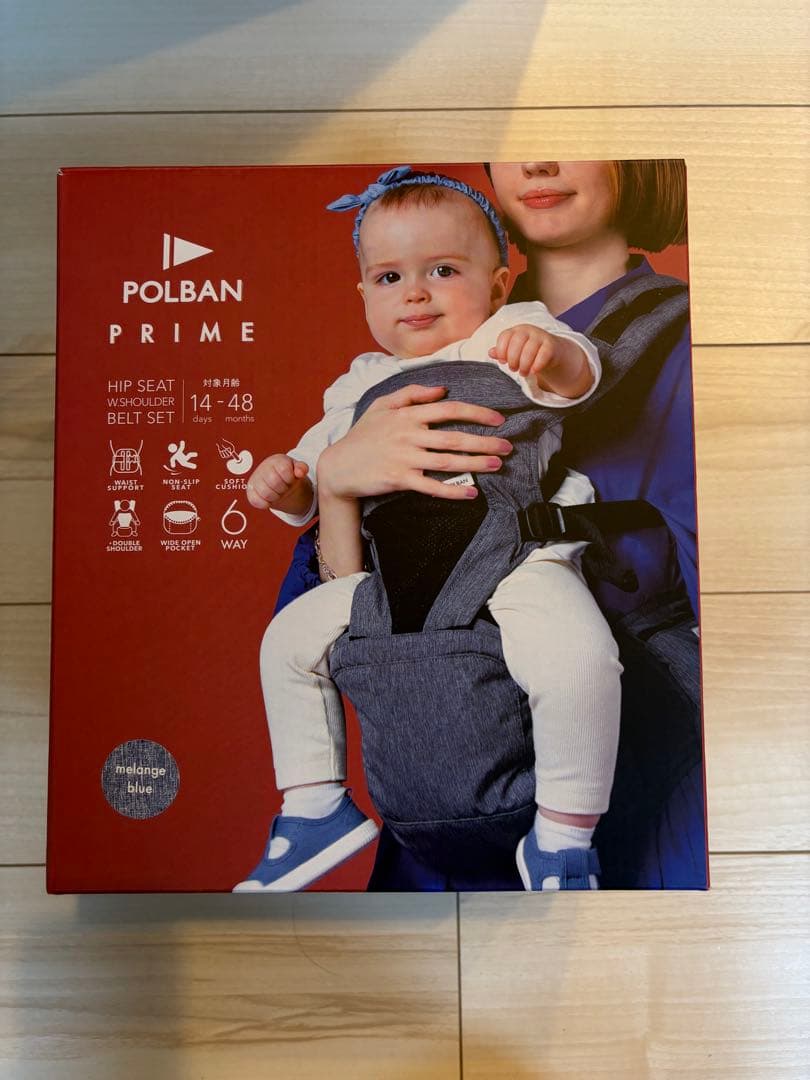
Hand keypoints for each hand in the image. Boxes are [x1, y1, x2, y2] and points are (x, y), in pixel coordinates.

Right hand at [246, 453, 310, 511]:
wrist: (276, 482)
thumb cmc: (287, 475)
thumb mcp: (297, 470)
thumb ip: (301, 468)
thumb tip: (300, 472)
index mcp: (276, 461)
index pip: (284, 470)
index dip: (289, 478)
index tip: (290, 479)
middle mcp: (263, 468)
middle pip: (275, 482)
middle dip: (283, 488)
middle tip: (284, 487)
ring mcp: (255, 480)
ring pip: (266, 493)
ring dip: (275, 496)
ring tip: (277, 492)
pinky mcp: (250, 491)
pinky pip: (256, 501)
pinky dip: (265, 503)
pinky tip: (269, 499)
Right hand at [317, 383, 512, 501]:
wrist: (338, 465)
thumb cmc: (363, 434)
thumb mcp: (382, 405)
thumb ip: (412, 394)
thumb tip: (441, 389)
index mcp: (407, 415)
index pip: (449, 410)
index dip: (476, 413)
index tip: (498, 420)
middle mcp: (408, 435)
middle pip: (454, 437)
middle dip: (484, 442)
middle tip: (507, 446)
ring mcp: (404, 458)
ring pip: (447, 461)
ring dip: (475, 463)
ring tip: (497, 465)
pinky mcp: (399, 479)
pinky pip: (431, 486)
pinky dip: (452, 491)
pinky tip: (471, 492)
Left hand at [488, 324, 592, 396]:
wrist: (550, 353)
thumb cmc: (526, 353)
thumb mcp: (513, 351)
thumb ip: (501, 352)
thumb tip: (491, 353)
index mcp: (515, 331)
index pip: (505, 336)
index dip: (501, 350)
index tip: (502, 361)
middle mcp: (527, 330)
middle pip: (517, 341)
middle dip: (512, 358)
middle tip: (513, 369)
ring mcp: (540, 336)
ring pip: (530, 349)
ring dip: (524, 364)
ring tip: (523, 373)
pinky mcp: (551, 345)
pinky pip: (543, 354)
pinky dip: (537, 364)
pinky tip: (533, 371)